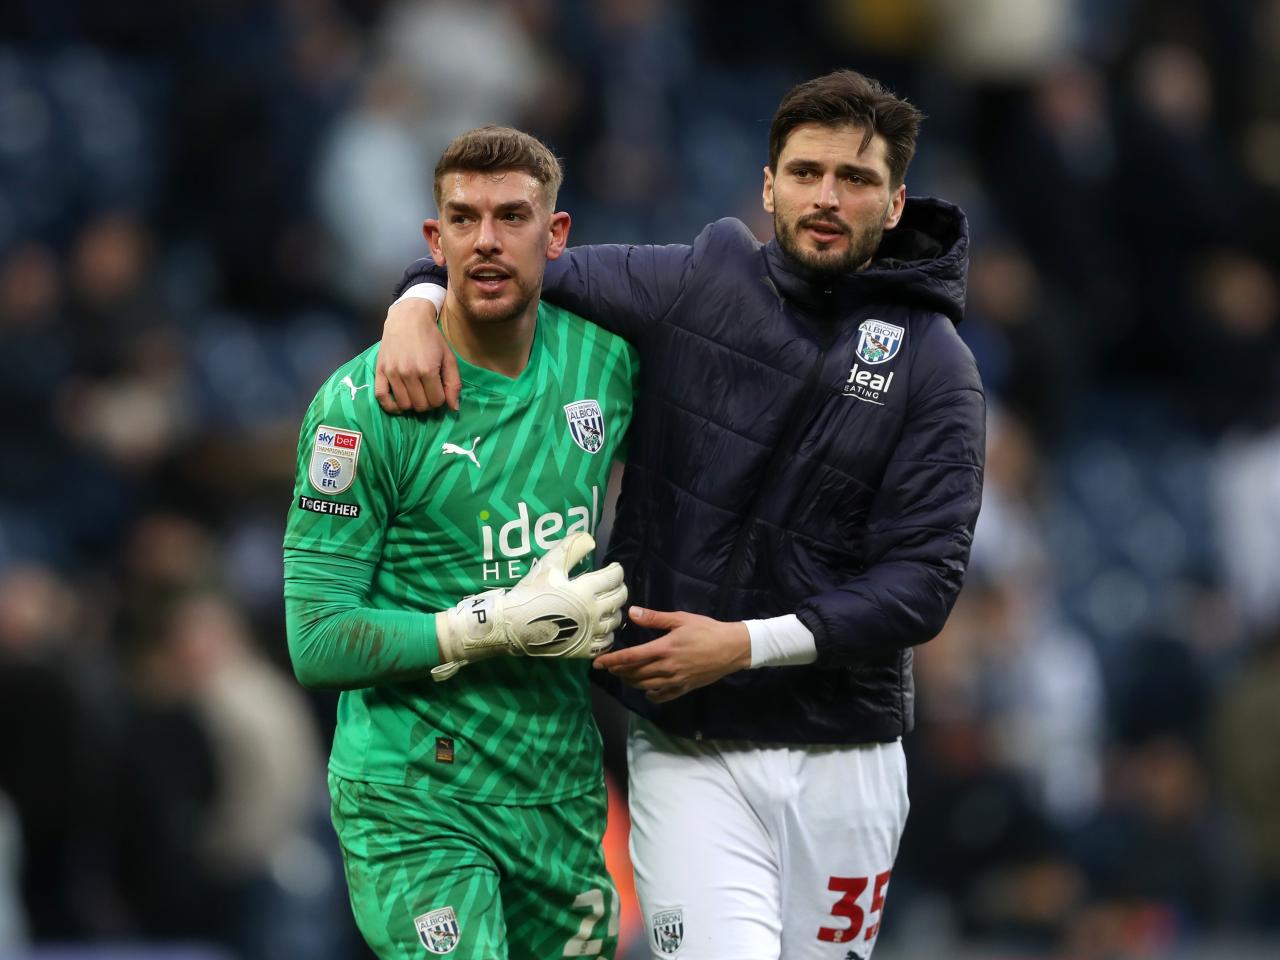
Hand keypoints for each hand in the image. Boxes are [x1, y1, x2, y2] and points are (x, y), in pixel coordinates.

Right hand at [375, 298, 461, 412]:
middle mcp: (409, 373)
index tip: (439, 389)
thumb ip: (454, 383)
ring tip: (416, 394)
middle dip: (428, 402)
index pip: (437, 401)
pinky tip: (399, 404)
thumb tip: (454, 408)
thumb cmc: (431, 338)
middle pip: (421, 405)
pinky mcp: (380, 371)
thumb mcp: (449, 358)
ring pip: (404, 405)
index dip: (441, 398)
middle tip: (428, 391)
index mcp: (428, 370)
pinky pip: (381, 397)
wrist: (408, 319)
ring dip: (412, 404)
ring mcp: (392, 373)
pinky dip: (391, 406)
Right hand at [433, 533, 626, 679]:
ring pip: (616, 621)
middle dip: (619, 588)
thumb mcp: (549, 564)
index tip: (613, 569)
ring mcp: (590, 633)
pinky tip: (602, 627)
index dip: (616, 571)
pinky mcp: (583, 649)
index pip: (614, 578)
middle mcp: (593, 612)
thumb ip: (571, 548)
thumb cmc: (530, 592)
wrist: (513, 624)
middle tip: (613, 585)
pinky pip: (606, 643)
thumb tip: (590, 539)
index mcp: (586, 590)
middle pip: (619, 598)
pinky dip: (608, 634)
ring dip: (615, 610)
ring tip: (607, 605)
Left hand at [593, 607, 750, 701]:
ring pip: (646, 686)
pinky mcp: (685, 688)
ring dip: (631, 682)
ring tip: (623, 676)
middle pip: (635, 674)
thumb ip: (654, 618)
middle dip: (618, 671)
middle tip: (609, 667)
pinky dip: (651, 695)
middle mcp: (667, 667)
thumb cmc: (706, 630)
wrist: (732, 648)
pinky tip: (646, 691)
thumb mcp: (680, 619)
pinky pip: (663, 695)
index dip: (611, 661)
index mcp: (664, 649)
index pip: (630, 658)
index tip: (597, 663)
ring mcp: (675, 680)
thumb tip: (632, 612)